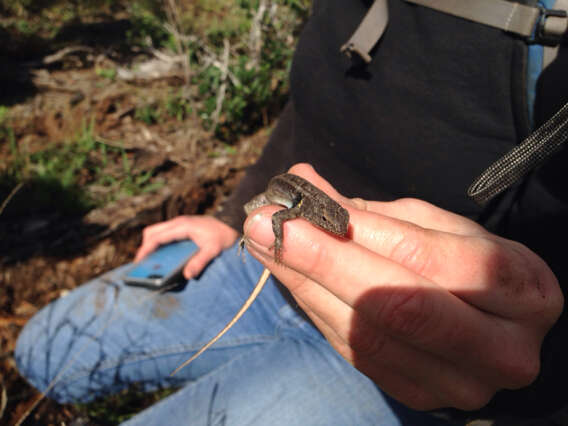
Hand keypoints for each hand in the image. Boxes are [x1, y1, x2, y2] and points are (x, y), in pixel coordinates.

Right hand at [135, 216, 238, 278]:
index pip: (157, 237)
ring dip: (151, 244)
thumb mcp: (213, 250)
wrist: (232, 222)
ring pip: (157, 231)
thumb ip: (200, 262)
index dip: (146, 249)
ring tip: (150, 261)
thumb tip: (187, 275)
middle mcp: (178, 222)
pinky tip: (163, 255)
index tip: (139, 261)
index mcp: (182, 226)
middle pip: (152, 232)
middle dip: (145, 246)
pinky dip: (159, 242)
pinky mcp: (183, 226)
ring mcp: (180, 223)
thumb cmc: (223, 235)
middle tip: (143, 263)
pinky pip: (165, 232)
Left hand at [243, 163, 563, 410]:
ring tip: (264, 246)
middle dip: (319, 260)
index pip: (423, 257)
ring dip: (305, 285)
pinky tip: (289, 277)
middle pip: (394, 304)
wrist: (495, 323)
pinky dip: (316, 311)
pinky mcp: (420, 394)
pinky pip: (357, 353)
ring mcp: (460, 382)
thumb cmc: (470, 262)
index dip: (353, 230)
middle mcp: (500, 349)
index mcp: (521, 290)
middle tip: (263, 225)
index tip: (293, 203)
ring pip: (367, 334)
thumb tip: (302, 180)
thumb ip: (371, 212)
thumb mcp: (434, 226)